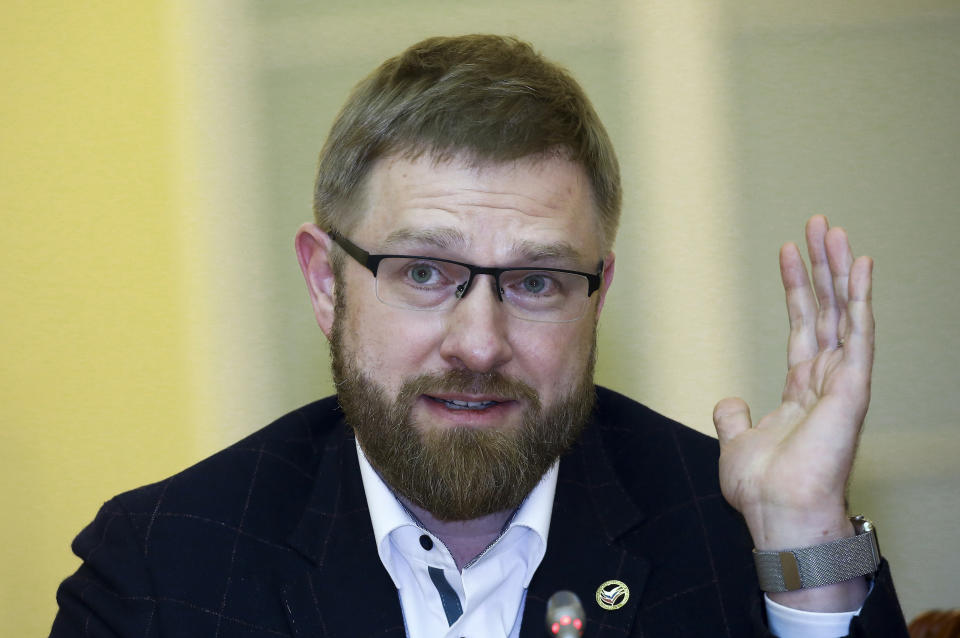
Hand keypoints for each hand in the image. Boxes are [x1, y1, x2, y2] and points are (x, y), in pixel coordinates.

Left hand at [712, 215, 873, 609]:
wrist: (777, 512)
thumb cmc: (762, 487)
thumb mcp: (737, 442)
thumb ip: (735, 417)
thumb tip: (729, 401)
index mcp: (802, 390)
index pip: (803, 327)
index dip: (797, 289)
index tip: (790, 252)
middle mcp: (826, 381)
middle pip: (826, 311)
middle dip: (820, 267)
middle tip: (817, 224)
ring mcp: (843, 382)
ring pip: (844, 312)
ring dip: (838, 270)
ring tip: (833, 230)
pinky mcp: (853, 388)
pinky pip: (858, 333)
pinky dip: (860, 298)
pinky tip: (859, 265)